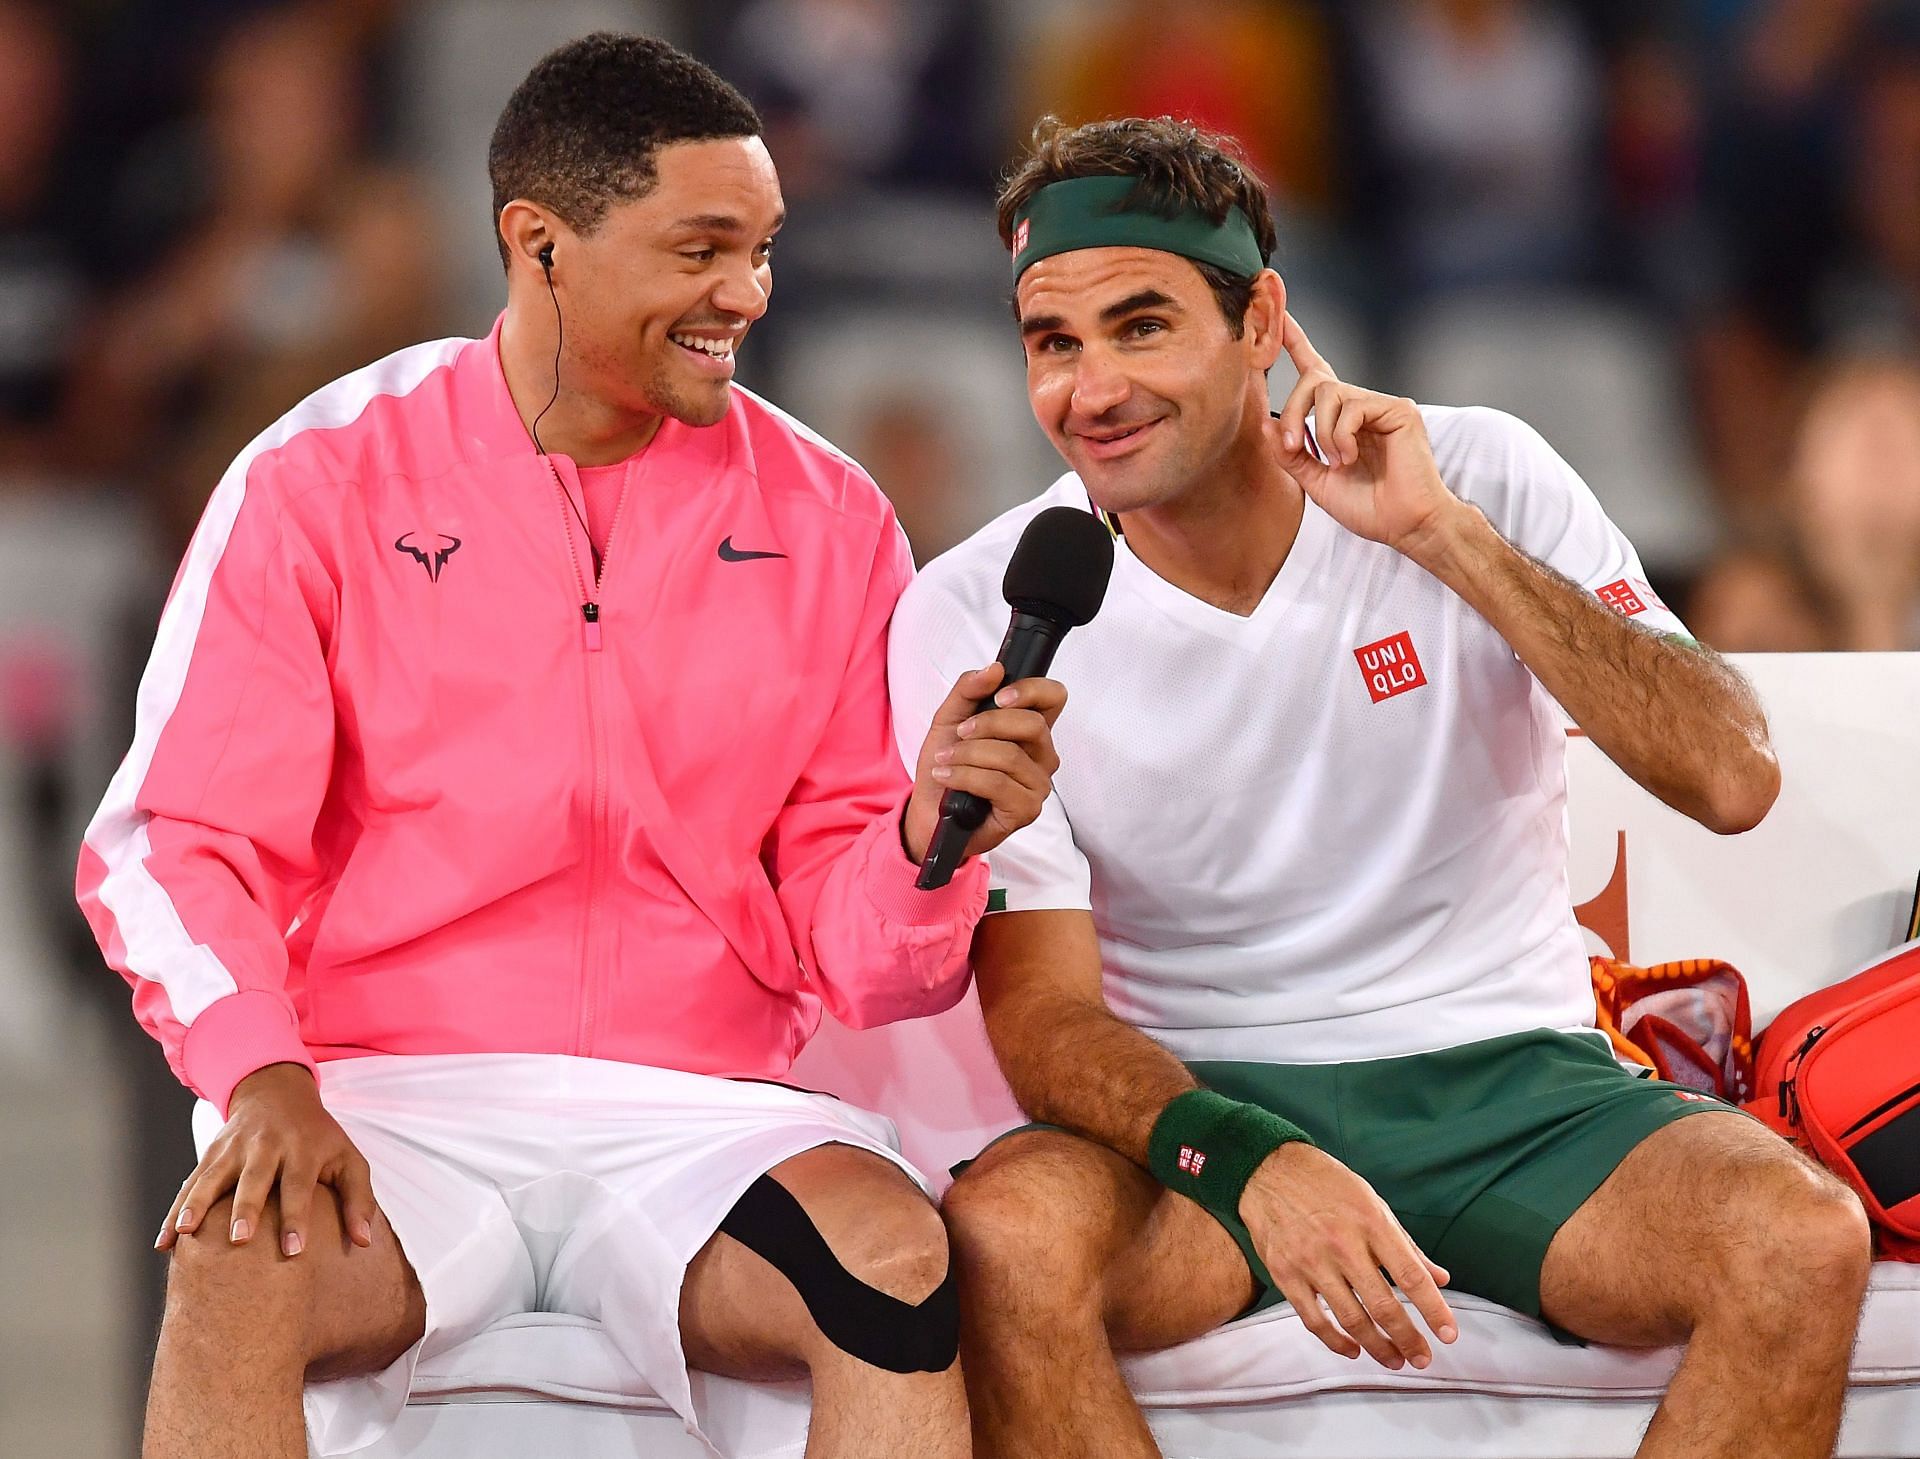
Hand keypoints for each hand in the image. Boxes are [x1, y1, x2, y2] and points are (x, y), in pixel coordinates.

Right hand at [157, 1062, 379, 1258]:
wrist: (278, 1093)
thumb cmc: (319, 1138)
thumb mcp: (348, 1159)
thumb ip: (359, 1199)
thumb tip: (365, 1243)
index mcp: (302, 1149)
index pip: (299, 1186)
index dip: (297, 1218)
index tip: (294, 1251)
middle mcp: (267, 1146)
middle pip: (254, 1179)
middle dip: (245, 1208)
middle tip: (239, 1239)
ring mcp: (234, 1148)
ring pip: (213, 1177)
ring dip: (198, 1204)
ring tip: (186, 1233)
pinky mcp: (211, 1154)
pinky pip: (190, 1184)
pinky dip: (175, 1211)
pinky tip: (164, 1242)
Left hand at [903, 664, 1065, 863]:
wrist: (929, 809)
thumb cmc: (947, 763)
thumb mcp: (949, 718)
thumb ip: (969, 690)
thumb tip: (994, 669)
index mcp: (1029, 729)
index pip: (1054, 697)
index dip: (1032, 690)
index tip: (999, 697)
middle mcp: (1041, 755)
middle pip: (1033, 725)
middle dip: (989, 724)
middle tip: (962, 733)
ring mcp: (1037, 784)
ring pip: (1010, 756)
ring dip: (968, 754)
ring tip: (944, 759)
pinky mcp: (1026, 810)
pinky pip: (997, 784)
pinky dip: (965, 776)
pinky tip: (948, 776)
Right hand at [1240, 1142, 1457, 1369]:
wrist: (1269, 1170)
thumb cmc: (1326, 1184)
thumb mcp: (1373, 1202)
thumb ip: (1406, 1244)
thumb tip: (1438, 1277)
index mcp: (1371, 1223)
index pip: (1411, 1276)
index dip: (1434, 1310)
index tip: (1448, 1334)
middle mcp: (1342, 1244)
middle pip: (1384, 1306)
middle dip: (1409, 1339)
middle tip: (1422, 1358)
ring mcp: (1311, 1262)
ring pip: (1351, 1319)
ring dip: (1377, 1347)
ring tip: (1395, 1359)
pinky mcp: (1285, 1274)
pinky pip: (1314, 1320)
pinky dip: (1335, 1341)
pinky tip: (1352, 1349)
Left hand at [1271, 315, 1462, 558]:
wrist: (1404, 525)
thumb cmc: (1369, 507)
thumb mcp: (1316, 481)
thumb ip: (1290, 454)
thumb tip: (1264, 422)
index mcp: (1341, 420)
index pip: (1316, 373)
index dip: (1296, 343)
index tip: (1280, 316)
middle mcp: (1360, 406)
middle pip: (1314, 380)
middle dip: (1295, 411)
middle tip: (1295, 445)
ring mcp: (1381, 405)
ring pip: (1330, 391)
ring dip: (1321, 430)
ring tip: (1337, 461)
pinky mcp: (1398, 410)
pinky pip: (1352, 407)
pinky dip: (1342, 435)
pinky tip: (1351, 457)